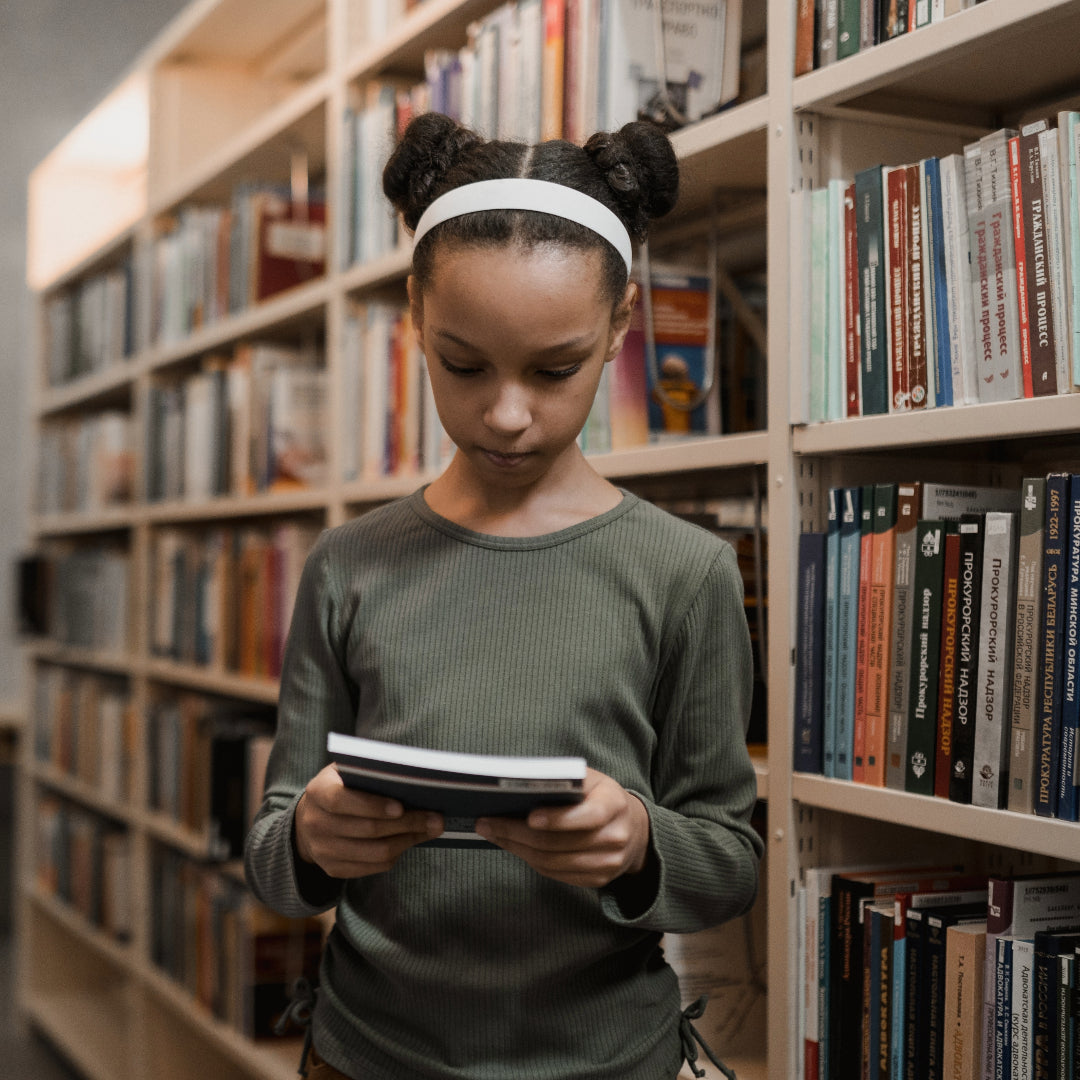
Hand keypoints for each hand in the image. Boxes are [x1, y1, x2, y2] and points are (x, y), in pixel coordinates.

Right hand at [294, 764, 442, 877]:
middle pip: (367, 829)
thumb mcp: (347, 770)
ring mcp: (323, 850)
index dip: (372, 805)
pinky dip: (396, 854)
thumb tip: (412, 774)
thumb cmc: (340, 787)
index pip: (342, 801)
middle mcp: (316, 823)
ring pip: (374, 852)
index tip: (401, 807)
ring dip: (408, 841)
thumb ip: (371, 770)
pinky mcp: (333, 869)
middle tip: (436, 818)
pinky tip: (410, 841)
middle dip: (407, 824)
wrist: (309, 819)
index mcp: (318, 792)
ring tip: (430, 830)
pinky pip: (372, 867)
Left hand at [474, 768, 650, 887]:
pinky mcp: (597, 880)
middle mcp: (615, 837)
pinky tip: (512, 845)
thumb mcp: (591, 779)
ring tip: (491, 833)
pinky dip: (529, 860)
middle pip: (559, 843)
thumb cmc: (601, 796)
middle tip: (487, 823)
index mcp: (614, 804)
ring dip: (516, 848)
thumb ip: (564, 781)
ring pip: (552, 862)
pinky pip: (555, 874)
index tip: (528, 817)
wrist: (633, 829)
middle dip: (517, 833)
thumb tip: (519, 786)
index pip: (587, 815)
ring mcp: (608, 863)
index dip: (557, 818)